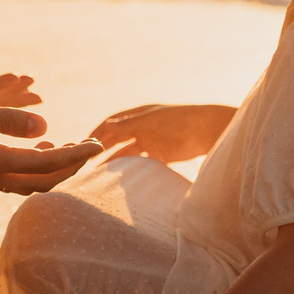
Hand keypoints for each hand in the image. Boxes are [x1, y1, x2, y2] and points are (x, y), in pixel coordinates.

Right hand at [0, 82, 99, 194]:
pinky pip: (11, 175)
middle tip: (93, 146)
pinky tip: (39, 147)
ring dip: (53, 168)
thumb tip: (44, 128)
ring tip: (73, 147)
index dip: (75, 155)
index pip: (44, 165)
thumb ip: (4, 120)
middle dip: (70, 166)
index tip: (97, 142)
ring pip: (26, 181)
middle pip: (40, 182)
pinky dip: (33, 165)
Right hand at [92, 102, 235, 163]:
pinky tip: (120, 178)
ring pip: (126, 152)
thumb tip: (105, 128)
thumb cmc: (182, 120)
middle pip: (117, 139)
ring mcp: (151, 142)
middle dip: (101, 149)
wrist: (210, 131)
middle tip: (86, 162)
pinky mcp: (161, 156)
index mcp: (139, 115)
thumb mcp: (152, 121)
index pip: (112, 123)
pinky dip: (130, 169)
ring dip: (113, 161)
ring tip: (98, 173)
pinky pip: (140, 163)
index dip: (97, 133)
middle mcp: (142, 128)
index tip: (83, 144)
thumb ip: (129, 125)